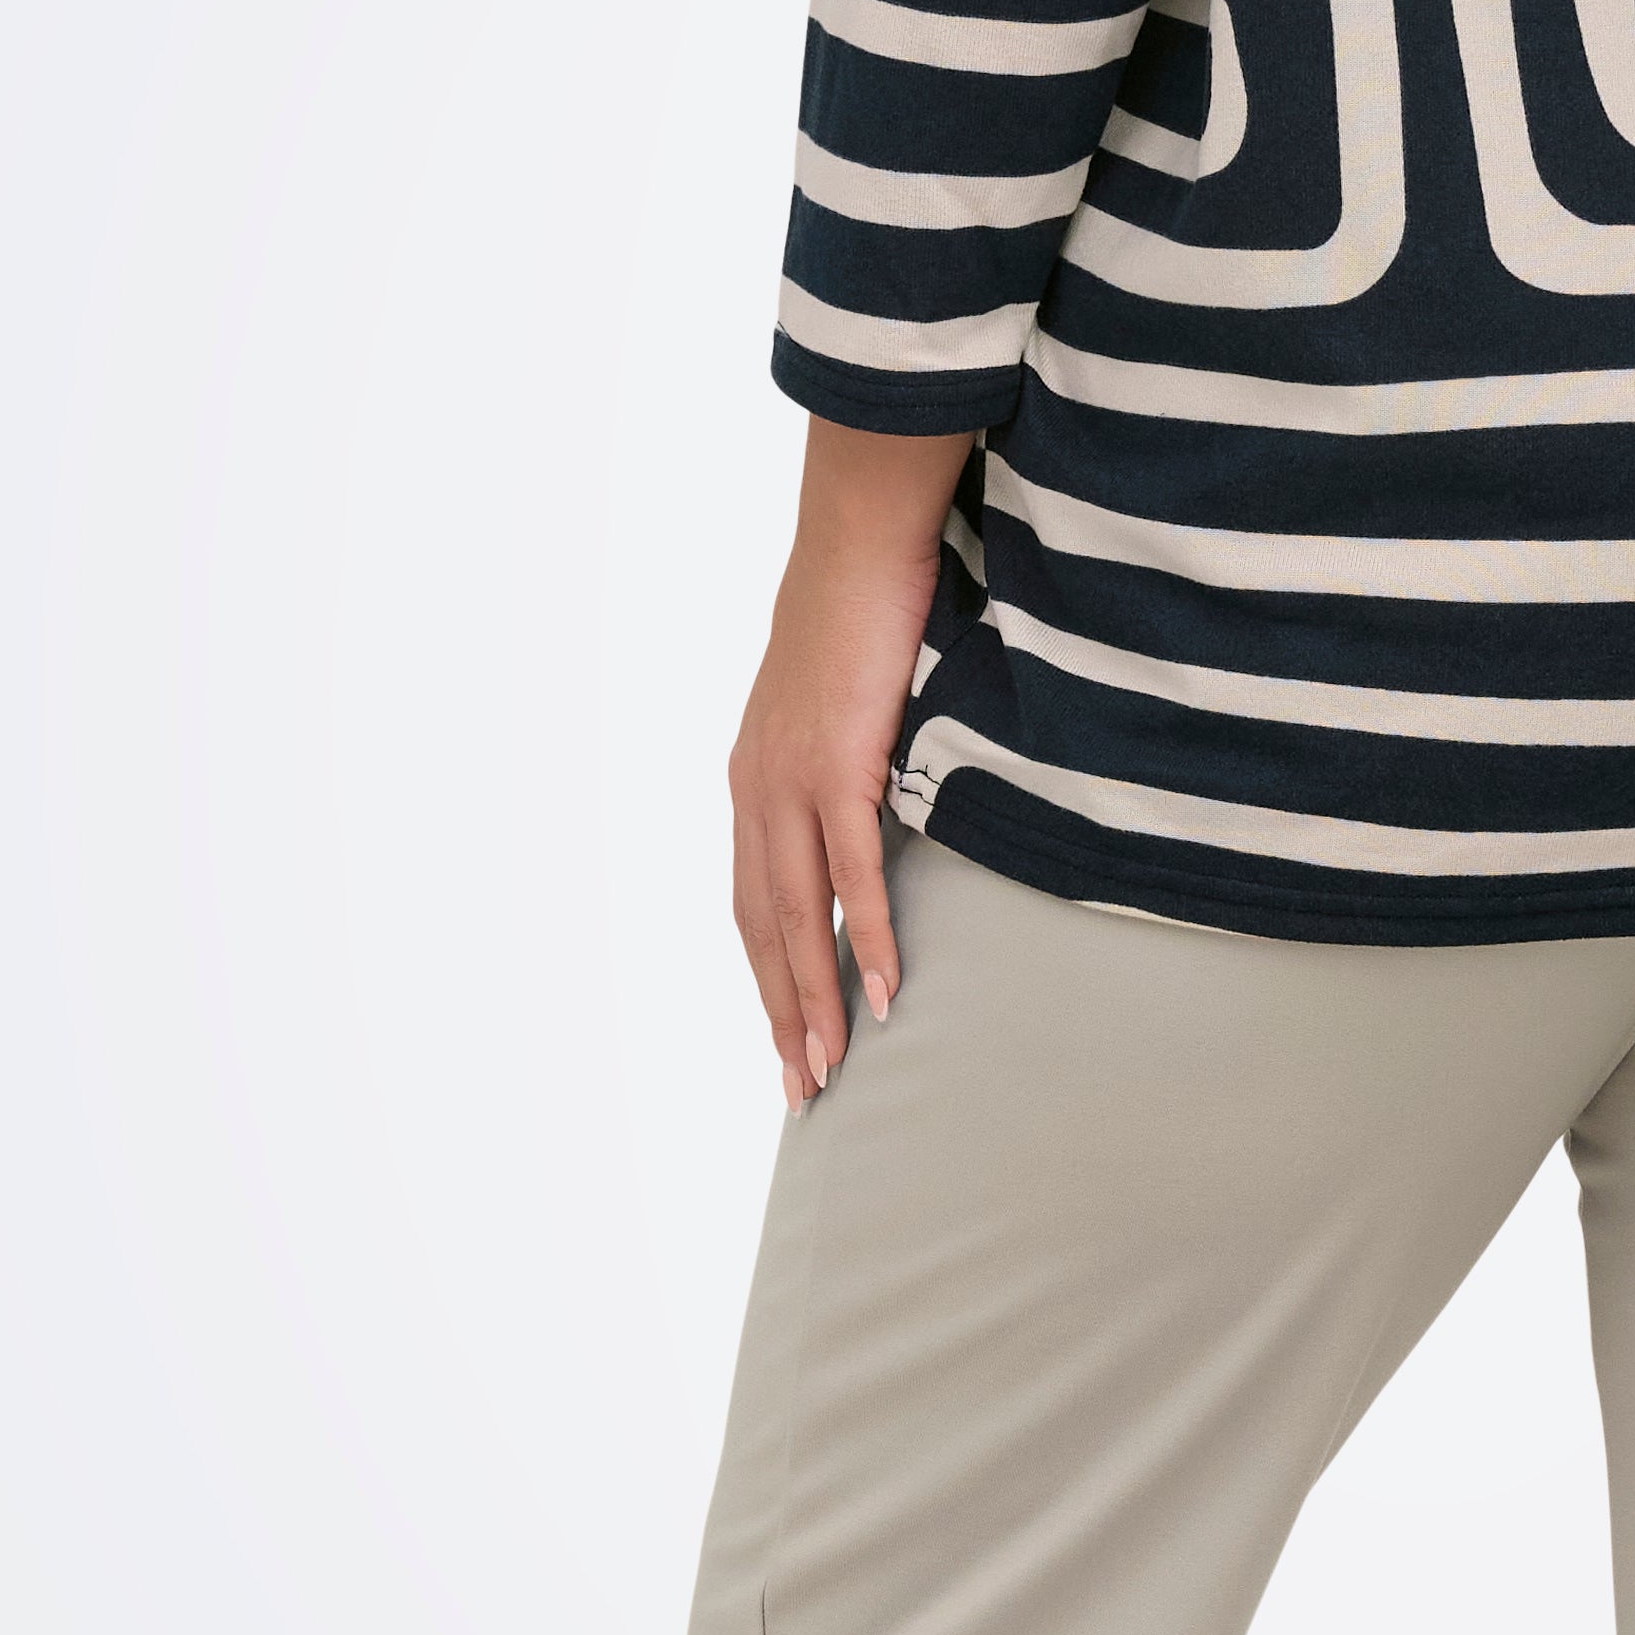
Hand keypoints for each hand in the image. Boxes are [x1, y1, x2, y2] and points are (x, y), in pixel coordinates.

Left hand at [729, 423, 965, 1110]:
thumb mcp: (843, 709)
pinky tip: (880, 990)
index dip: (768, 978)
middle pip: (763, 929)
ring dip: (813, 998)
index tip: (788, 1041)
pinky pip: (850, 871)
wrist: (859, 544)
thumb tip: (882, 810)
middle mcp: (757, 793)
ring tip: (833, 1066)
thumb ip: (847, 766)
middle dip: (781, 1015)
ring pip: (796, 916)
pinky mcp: (837, 765)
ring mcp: (790, 782)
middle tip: (803, 1090)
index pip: (753, 904)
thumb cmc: (863, 617)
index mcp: (754, 784)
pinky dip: (863, 936)